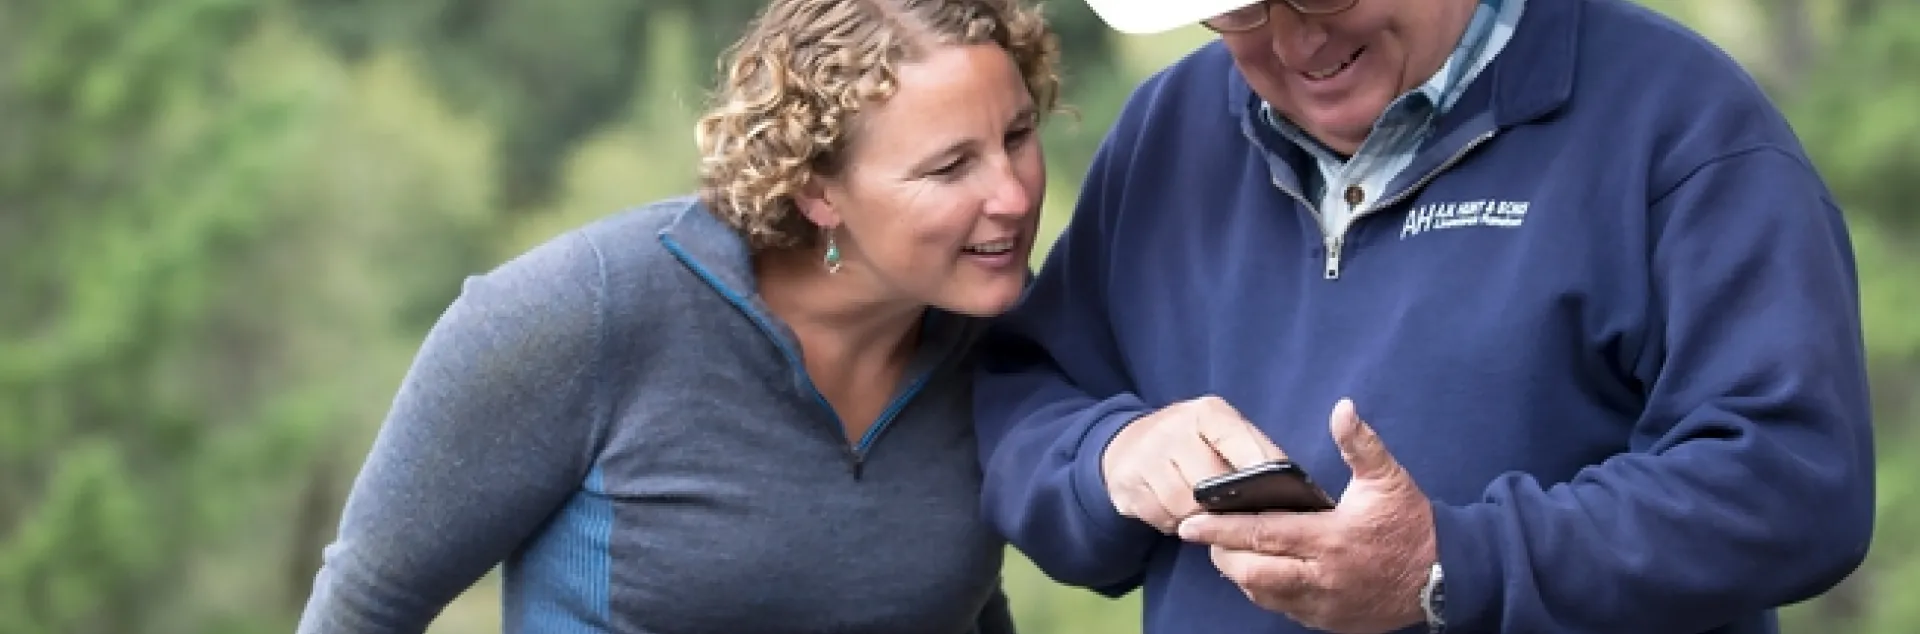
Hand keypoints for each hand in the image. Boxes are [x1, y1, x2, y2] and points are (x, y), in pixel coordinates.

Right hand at [1103, 395, 1282, 532]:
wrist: (1130, 444)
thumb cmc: (1193, 443)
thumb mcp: (1224, 435)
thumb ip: (1255, 454)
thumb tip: (1292, 487)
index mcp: (1207, 412)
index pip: (1237, 441)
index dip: (1257, 470)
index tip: (1273, 492)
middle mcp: (1172, 428)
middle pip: (1210, 482)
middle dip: (1226, 504)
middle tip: (1235, 512)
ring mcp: (1146, 455)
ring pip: (1185, 505)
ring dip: (1199, 518)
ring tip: (1203, 511)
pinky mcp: (1126, 483)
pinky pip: (1161, 517)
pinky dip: (1174, 522)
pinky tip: (1176, 511)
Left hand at [1177, 399, 1435, 633]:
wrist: (1446, 578)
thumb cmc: (1413, 525)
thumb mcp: (1390, 480)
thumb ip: (1361, 444)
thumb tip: (1342, 408)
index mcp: (1329, 540)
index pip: (1261, 535)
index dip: (1220, 529)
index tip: (1189, 523)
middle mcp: (1320, 578)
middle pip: (1250, 572)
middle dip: (1221, 555)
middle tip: (1206, 536)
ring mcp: (1322, 605)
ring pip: (1262, 595)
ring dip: (1240, 575)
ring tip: (1228, 551)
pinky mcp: (1328, 622)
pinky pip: (1282, 609)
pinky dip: (1263, 591)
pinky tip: (1260, 571)